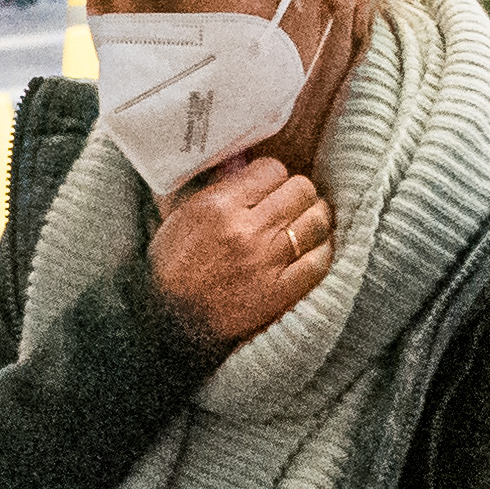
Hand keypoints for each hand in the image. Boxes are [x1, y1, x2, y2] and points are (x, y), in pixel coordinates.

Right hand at [146, 157, 336, 343]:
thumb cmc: (171, 270)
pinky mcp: (281, 292)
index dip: (273, 176)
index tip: (269, 187)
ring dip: (314, 219)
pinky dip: (320, 251)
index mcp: (218, 207)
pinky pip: (320, 260)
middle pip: (302, 189)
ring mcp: (267, 262)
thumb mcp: (179, 217)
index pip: (272, 169)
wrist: (169, 324)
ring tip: (304, 225)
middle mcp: (246, 230)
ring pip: (317, 221)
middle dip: (298, 194)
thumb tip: (238, 164)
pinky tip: (310, 250)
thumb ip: (211, 188)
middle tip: (290, 204)